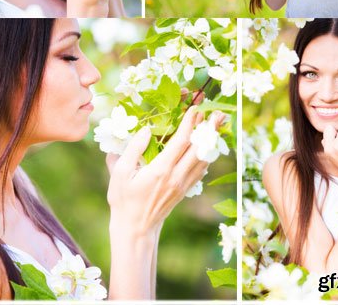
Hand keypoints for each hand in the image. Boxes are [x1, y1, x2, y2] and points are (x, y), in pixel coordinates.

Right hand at [107, 108, 226, 237]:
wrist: (135, 229)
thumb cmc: (124, 199)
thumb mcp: (120, 173)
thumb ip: (133, 148)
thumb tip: (146, 129)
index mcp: (160, 170)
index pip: (181, 142)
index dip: (189, 124)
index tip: (195, 109)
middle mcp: (176, 177)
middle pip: (198, 149)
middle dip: (208, 129)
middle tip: (216, 113)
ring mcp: (182, 185)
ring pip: (203, 159)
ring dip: (211, 141)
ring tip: (217, 125)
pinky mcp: (184, 190)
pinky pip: (200, 170)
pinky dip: (207, 156)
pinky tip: (209, 148)